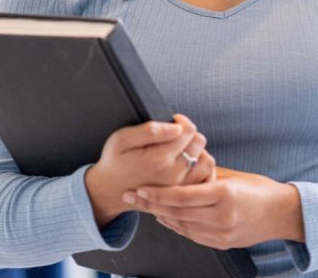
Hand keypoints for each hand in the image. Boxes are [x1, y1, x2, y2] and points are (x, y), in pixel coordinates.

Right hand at [85, 114, 215, 226]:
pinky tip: (189, 162)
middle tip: (175, 135)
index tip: (172, 122)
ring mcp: (180, 187)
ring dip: (197, 151)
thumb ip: (150, 130)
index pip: (189, 131)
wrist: (109, 191)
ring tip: (181, 149)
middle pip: (199, 143)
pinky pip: (205, 178)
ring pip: (207, 160)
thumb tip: (176, 127)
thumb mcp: (122, 139)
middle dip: (190, 134)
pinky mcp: (183, 195)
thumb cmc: (114, 162)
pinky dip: (201, 167)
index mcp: (159, 159)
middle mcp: (174, 175)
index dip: (182, 121)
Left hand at [124, 167, 304, 249]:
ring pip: (181, 226)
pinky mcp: (221, 243)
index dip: (157, 193)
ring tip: (143, 205)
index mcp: (225, 195)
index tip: (139, 188)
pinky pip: (191, 235)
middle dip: (150, 205)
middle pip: (176, 213)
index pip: (182, 197)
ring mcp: (221, 234)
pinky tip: (165, 216)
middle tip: (131, 196)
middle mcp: (221, 217)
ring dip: (160, 215)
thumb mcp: (235, 176)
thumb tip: (184, 166)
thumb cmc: (261, 189)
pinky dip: (176, 225)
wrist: (283, 214)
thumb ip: (207, 174)